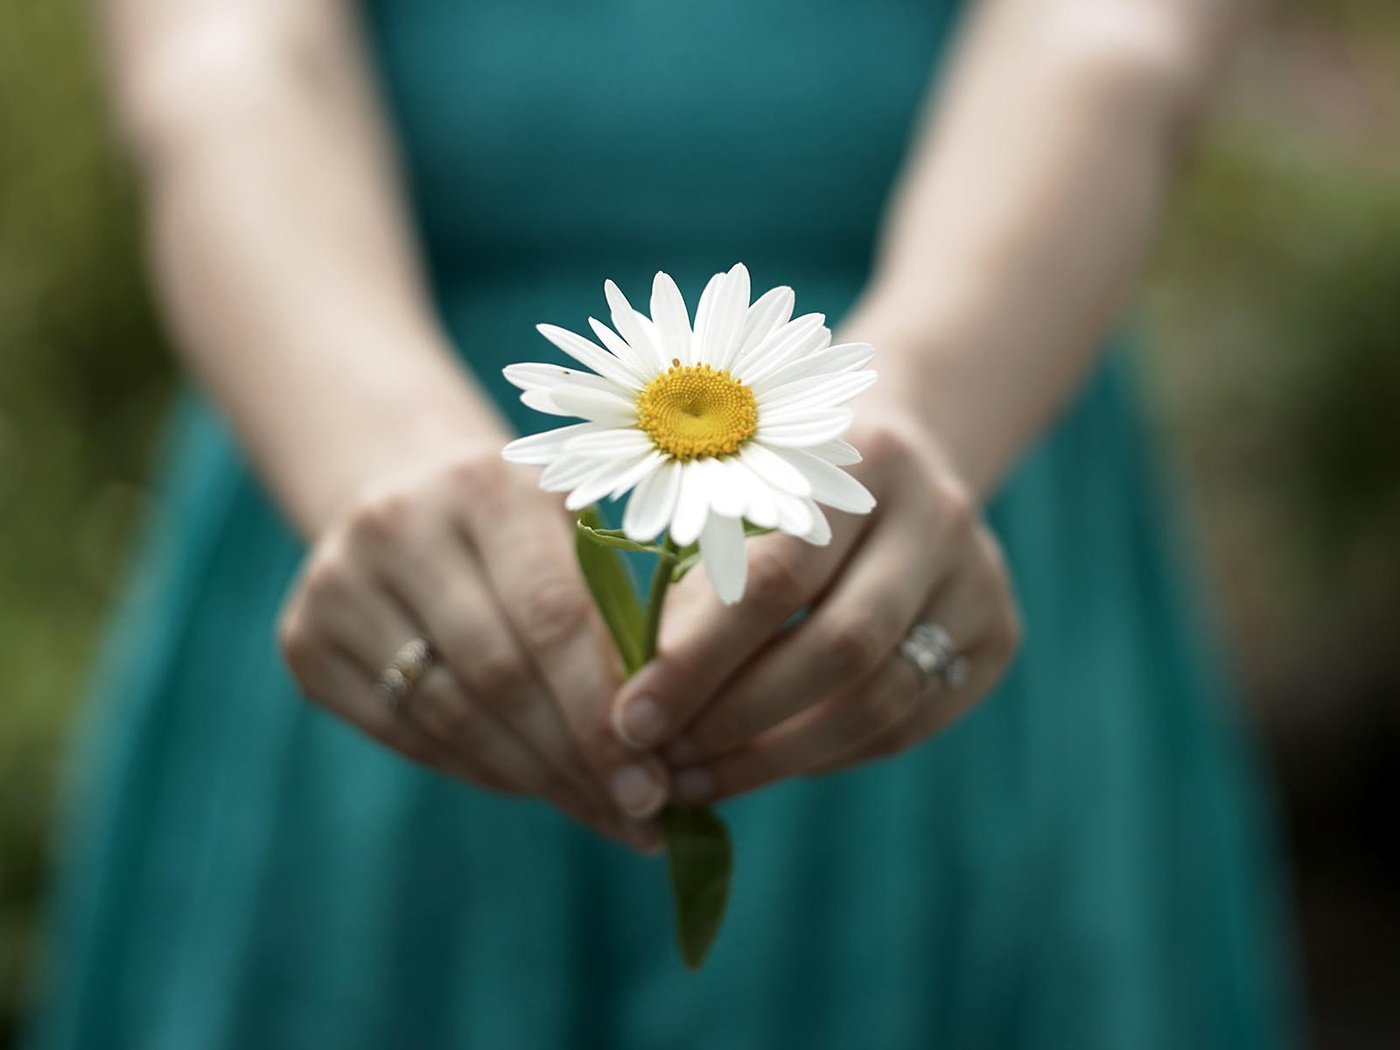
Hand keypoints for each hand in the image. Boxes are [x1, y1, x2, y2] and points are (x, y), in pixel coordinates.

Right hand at [277, 444, 669, 850]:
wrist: (402, 492)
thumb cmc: (524, 526)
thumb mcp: (575, 531)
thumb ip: (619, 613)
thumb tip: (670, 746)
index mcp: (486, 484)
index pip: (552, 617)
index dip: (602, 711)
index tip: (654, 782)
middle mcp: (398, 524)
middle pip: (499, 674)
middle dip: (576, 758)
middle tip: (637, 813)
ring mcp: (337, 583)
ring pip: (449, 715)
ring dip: (533, 778)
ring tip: (598, 811)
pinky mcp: (303, 639)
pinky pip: (404, 733)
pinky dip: (477, 769)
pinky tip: (532, 786)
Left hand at [610, 410, 1021, 804]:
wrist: (900, 462)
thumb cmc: (781, 482)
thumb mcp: (733, 499)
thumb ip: (690, 585)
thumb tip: (634, 708)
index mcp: (861, 459)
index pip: (777, 578)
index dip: (698, 661)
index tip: (631, 720)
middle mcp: (936, 513)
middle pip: (841, 648)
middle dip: (737, 720)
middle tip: (663, 764)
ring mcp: (979, 578)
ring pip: (880, 702)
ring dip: (776, 757)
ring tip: (698, 780)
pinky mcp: (997, 636)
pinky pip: (906, 724)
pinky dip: (823, 756)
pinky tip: (760, 762)